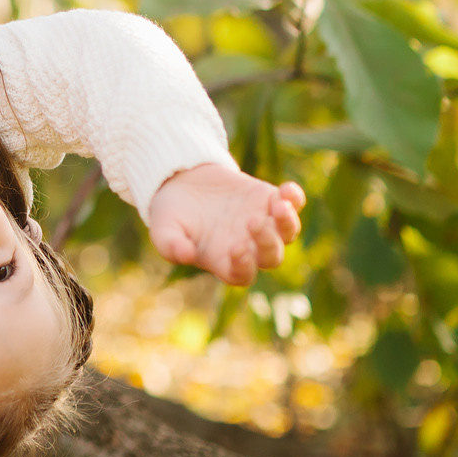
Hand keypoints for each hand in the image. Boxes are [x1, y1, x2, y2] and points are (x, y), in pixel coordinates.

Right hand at [146, 163, 305, 287]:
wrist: (182, 182)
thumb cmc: (171, 213)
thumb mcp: (162, 229)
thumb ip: (170, 245)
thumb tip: (185, 255)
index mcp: (224, 262)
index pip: (243, 274)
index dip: (244, 266)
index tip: (236, 248)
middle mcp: (248, 247)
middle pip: (271, 257)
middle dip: (268, 243)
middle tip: (253, 222)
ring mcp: (263, 224)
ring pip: (287, 233)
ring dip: (287, 222)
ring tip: (279, 205)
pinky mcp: (268, 200)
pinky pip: (292, 204)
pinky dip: (295, 199)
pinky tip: (286, 189)